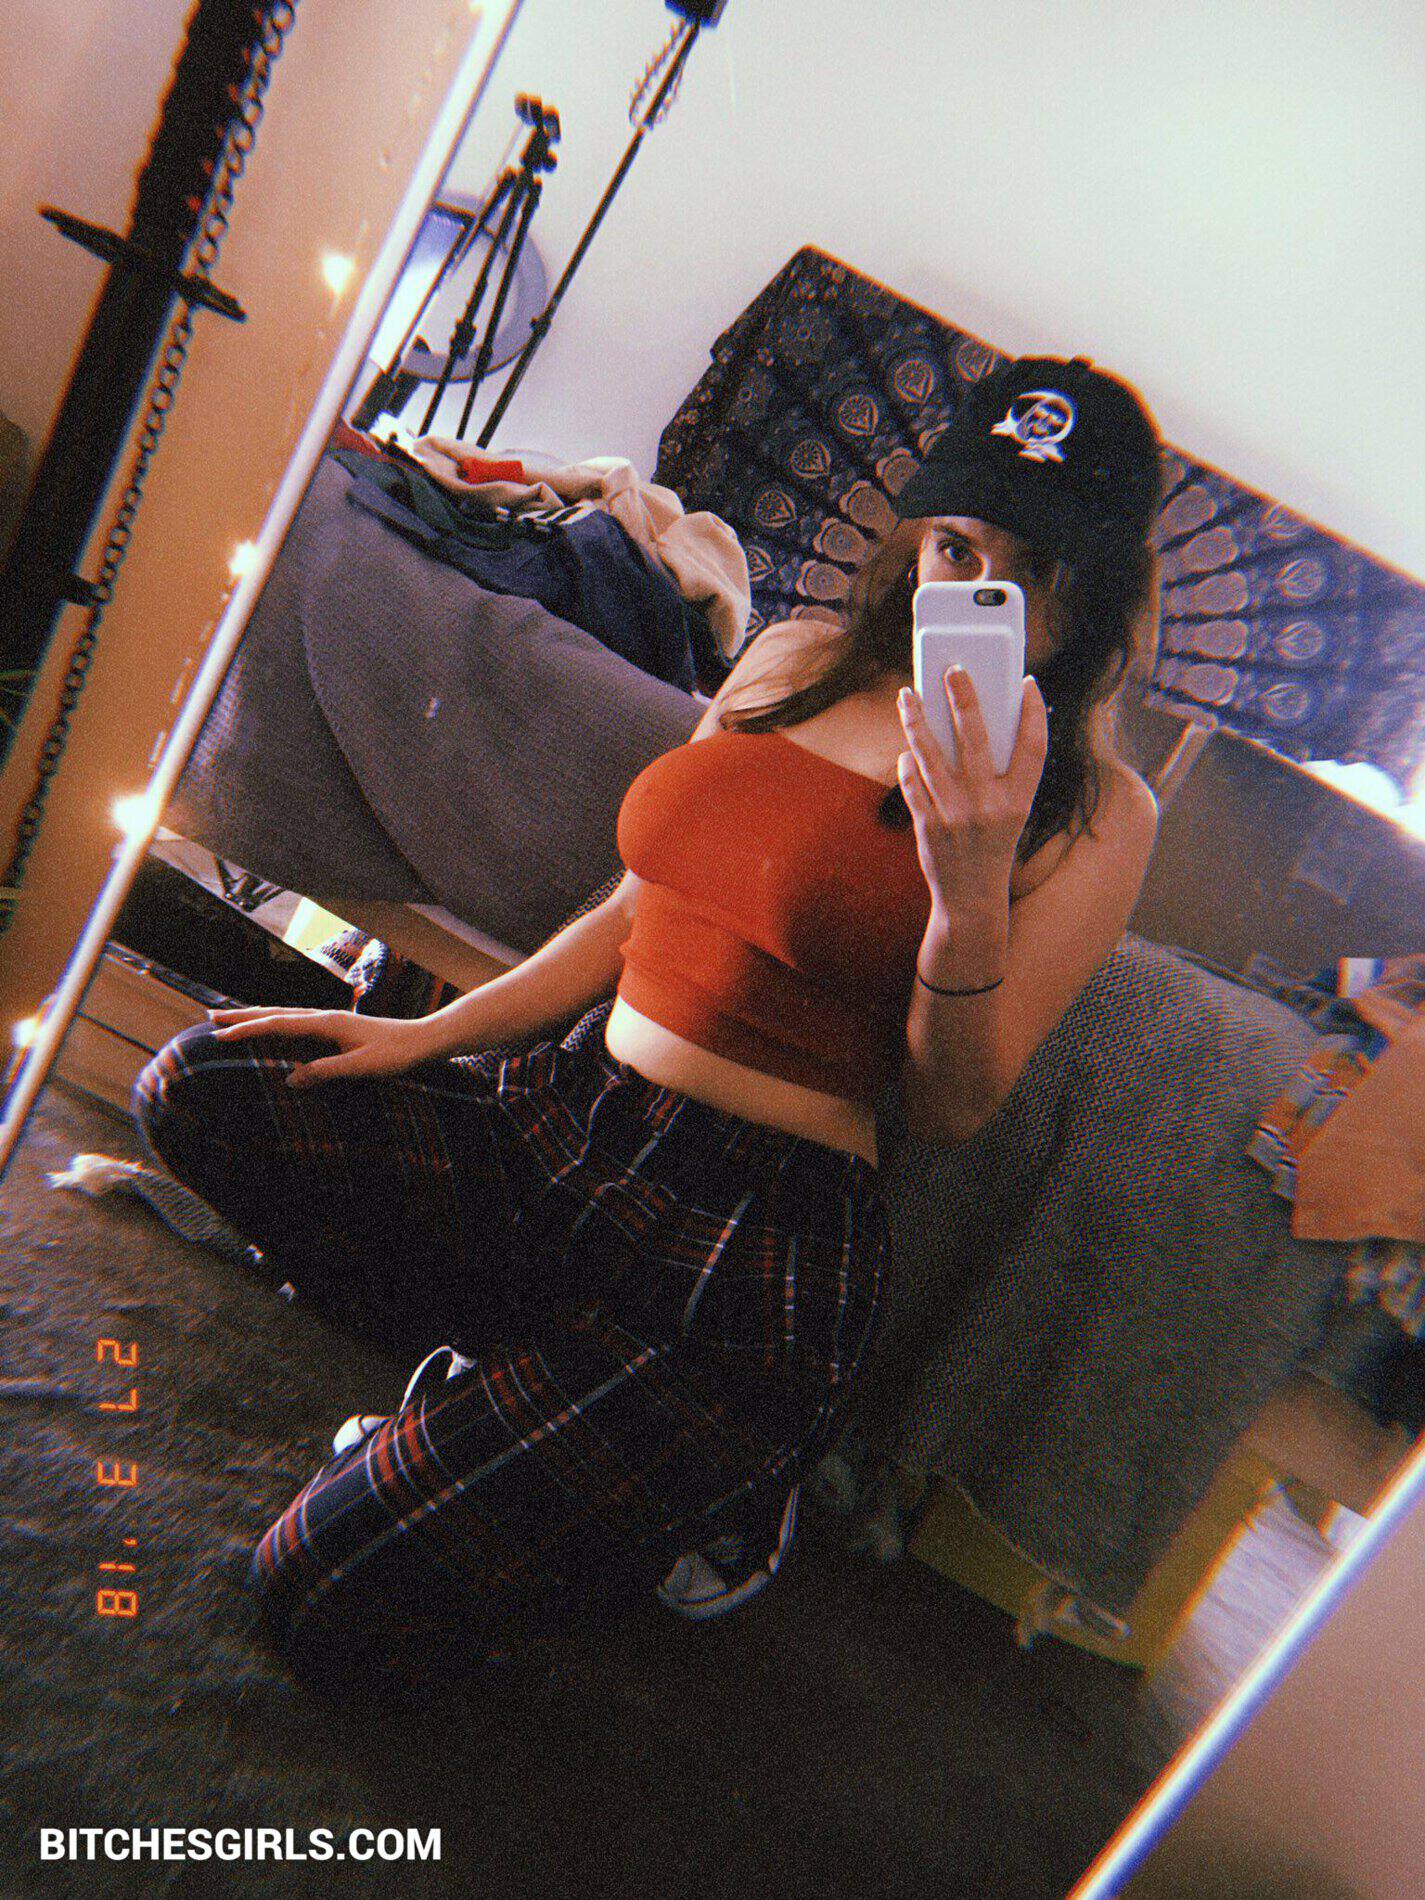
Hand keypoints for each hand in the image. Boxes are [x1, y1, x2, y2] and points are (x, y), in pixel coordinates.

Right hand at [205, 1006, 440, 1088]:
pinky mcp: (337, 1028)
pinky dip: (276, 1023)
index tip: (221, 1034)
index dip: (248, 1029)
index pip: (279, 1024)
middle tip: (210, 1017)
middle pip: (276, 1013)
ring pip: (285, 1015)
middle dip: (243, 1016)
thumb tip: (290, 1079)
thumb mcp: (362, 1067)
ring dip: (257, 1017)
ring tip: (231, 1018)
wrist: (423, 1040)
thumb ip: (326, 1071)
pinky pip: (297, 1023)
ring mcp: (330, 1021)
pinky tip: (272, 1029)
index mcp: (327, 1023)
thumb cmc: (396, 1054)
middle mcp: (325, 1017)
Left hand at [896, 669, 1049, 927]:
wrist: (972, 900)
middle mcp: (990, 806)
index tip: (1027, 682)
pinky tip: (907, 749)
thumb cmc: (992, 847)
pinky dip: (907, 763)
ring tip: (907, 695)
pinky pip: (912, 783)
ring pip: (931, 755)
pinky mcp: (928, 827)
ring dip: (917, 721)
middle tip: (953, 669)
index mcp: (1019, 802)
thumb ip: (999, 775)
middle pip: (977, 740)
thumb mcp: (1010, 814)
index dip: (1034, 713)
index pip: (1034, 748)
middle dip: (964, 699)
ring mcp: (956, 816)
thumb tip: (971, 723)